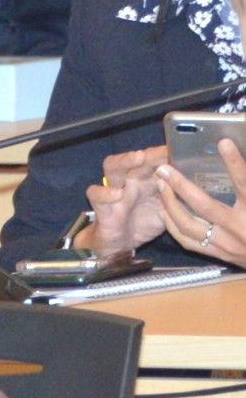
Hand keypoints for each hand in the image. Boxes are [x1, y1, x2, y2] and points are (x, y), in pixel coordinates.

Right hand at [86, 146, 171, 255]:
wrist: (121, 243)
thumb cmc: (144, 222)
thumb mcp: (166, 210)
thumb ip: (177, 197)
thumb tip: (199, 186)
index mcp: (147, 180)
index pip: (153, 161)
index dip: (164, 154)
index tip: (179, 150)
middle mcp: (130, 181)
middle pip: (134, 158)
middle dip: (148, 153)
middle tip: (163, 150)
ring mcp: (114, 190)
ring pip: (112, 167)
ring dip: (124, 161)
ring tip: (138, 158)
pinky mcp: (101, 205)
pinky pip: (96, 194)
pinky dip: (104, 192)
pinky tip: (117, 194)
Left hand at [154, 144, 245, 266]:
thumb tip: (237, 153)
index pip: (245, 183)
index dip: (234, 163)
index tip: (223, 142)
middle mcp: (240, 228)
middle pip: (204, 205)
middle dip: (181, 185)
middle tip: (164, 168)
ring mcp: (227, 244)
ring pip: (188, 225)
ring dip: (170, 204)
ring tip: (160, 185)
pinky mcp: (218, 255)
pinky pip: (188, 241)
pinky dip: (172, 225)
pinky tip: (164, 211)